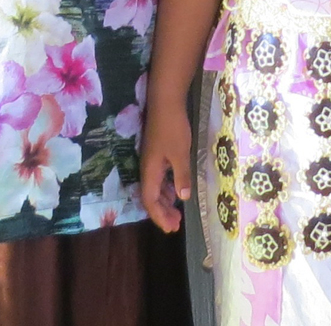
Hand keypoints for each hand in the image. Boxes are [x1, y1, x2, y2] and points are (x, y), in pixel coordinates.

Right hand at [138, 101, 192, 232]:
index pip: (149, 201)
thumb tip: (182, 199)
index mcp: (150, 171)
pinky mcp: (159, 153)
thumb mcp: (180, 153)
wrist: (166, 102)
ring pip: (156, 188)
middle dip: (162, 213)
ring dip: (165, 202)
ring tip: (177, 213)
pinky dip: (167, 188)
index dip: (159, 216)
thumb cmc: (173, 127)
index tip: (170, 228)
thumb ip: (181, 176)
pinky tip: (177, 191)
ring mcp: (152, 161)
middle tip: (176, 226)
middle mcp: (148, 168)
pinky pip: (160, 178)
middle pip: (151, 197)